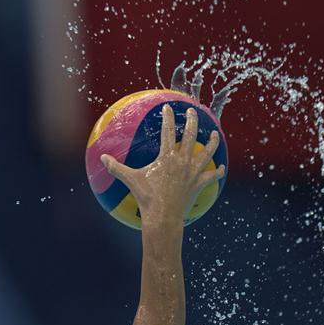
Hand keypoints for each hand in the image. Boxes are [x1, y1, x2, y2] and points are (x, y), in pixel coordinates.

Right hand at [101, 104, 224, 224]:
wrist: (163, 216)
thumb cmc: (146, 197)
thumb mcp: (130, 179)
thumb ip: (116, 167)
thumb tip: (101, 157)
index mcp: (167, 157)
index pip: (168, 131)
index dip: (168, 117)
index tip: (168, 107)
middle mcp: (182, 161)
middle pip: (191, 136)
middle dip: (192, 121)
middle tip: (192, 111)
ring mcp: (192, 173)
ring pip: (206, 153)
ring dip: (211, 143)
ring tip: (214, 134)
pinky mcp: (198, 185)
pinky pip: (211, 177)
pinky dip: (217, 173)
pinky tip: (222, 169)